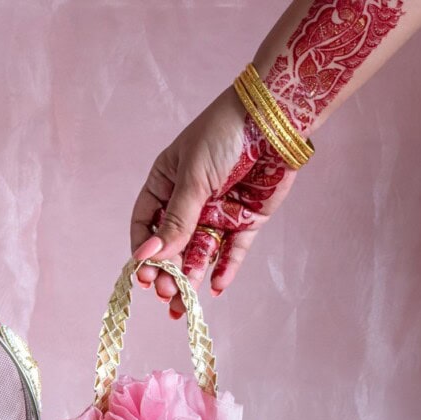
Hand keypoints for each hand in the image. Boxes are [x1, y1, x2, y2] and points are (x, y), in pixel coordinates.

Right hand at [130, 87, 296, 317]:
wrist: (276, 117)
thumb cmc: (225, 134)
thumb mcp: (193, 178)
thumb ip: (175, 221)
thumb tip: (148, 256)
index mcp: (167, 184)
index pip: (146, 223)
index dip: (144, 249)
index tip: (144, 272)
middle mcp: (189, 202)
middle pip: (173, 245)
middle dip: (168, 270)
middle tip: (165, 292)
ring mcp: (217, 212)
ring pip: (200, 253)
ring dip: (191, 276)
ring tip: (184, 301)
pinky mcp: (246, 220)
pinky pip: (232, 251)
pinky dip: (224, 269)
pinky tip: (215, 287)